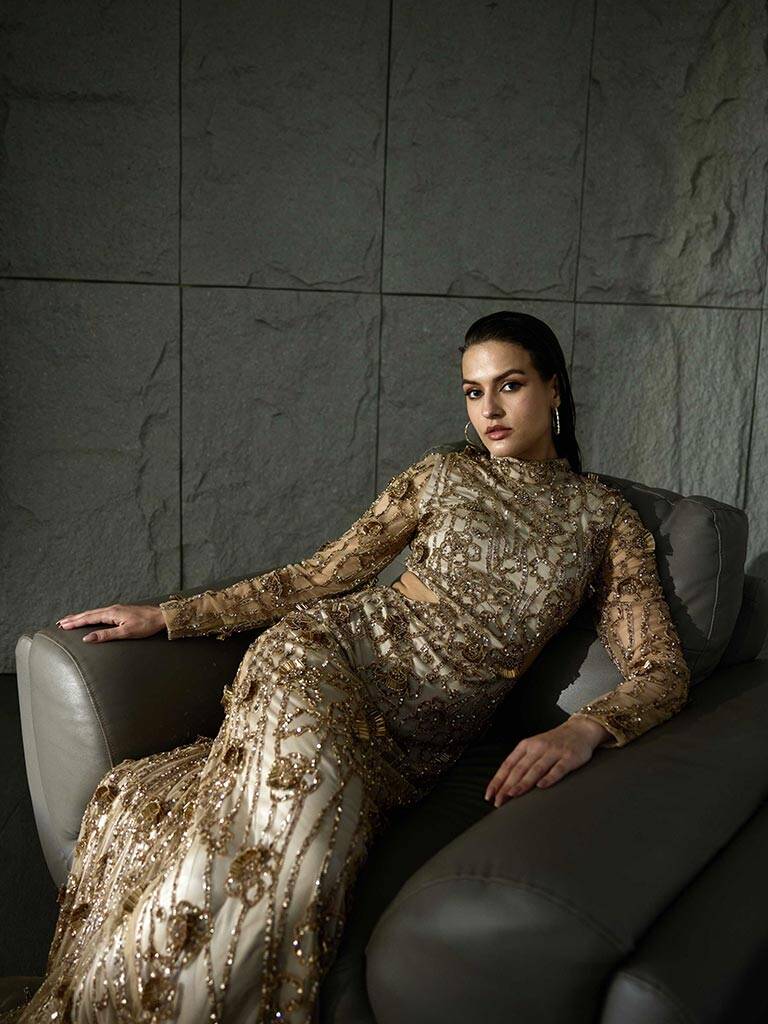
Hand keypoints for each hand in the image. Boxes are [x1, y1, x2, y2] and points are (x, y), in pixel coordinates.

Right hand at [56, 604, 165, 642]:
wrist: (162, 617)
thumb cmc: (146, 625)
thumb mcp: (126, 632)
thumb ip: (106, 635)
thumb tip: (87, 639)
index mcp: (111, 613)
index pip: (88, 618)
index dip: (74, 622)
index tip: (62, 625)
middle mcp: (112, 609)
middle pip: (89, 614)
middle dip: (74, 618)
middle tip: (60, 623)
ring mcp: (117, 609)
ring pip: (94, 613)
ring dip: (82, 616)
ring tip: (71, 620)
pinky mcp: (121, 612)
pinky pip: (101, 613)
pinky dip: (92, 616)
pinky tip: (91, 618)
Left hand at [484, 718, 609, 806]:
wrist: (580, 730)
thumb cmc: (553, 743)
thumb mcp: (534, 748)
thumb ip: (522, 763)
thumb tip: (505, 785)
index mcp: (526, 746)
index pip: (508, 765)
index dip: (498, 780)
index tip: (489, 795)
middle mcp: (538, 748)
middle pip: (519, 769)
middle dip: (507, 786)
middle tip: (498, 801)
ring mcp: (554, 752)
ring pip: (536, 769)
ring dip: (523, 782)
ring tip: (513, 794)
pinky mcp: (569, 757)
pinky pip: (558, 768)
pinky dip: (549, 777)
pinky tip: (541, 786)